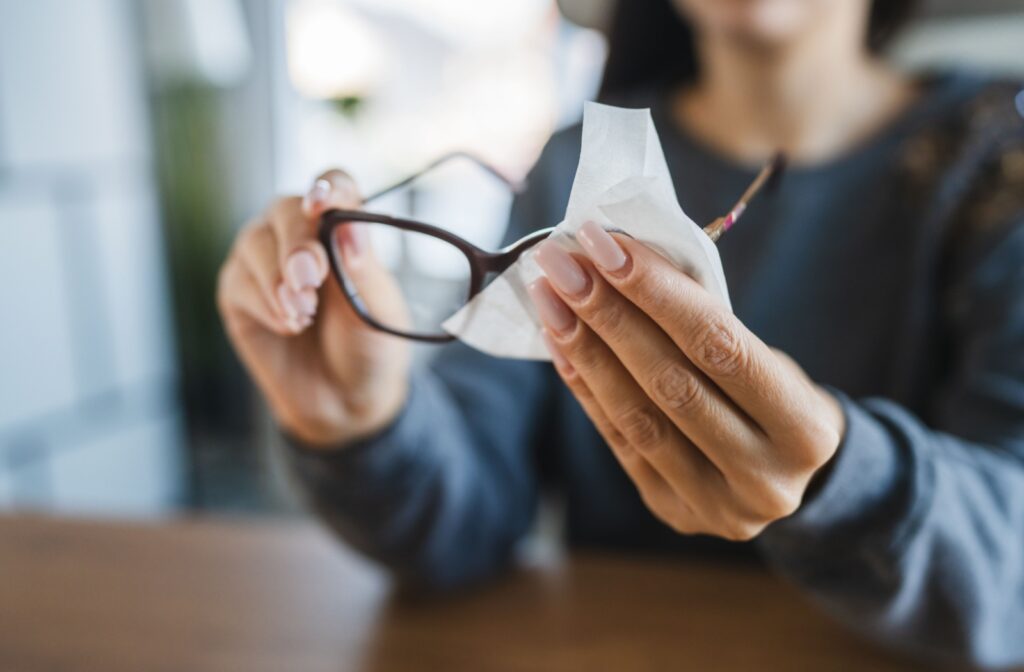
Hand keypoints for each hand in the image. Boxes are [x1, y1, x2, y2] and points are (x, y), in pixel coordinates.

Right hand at [217, 170, 410, 446]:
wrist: (346, 398)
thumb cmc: (369, 345)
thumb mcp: (376, 305)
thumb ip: (357, 262)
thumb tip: (342, 219)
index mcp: (341, 227)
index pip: (333, 185)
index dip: (326, 187)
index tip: (322, 205)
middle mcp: (298, 235)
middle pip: (285, 209)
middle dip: (296, 244)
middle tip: (310, 279)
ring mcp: (264, 261)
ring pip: (254, 242)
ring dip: (279, 280)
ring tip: (305, 316)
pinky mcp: (239, 293)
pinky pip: (239, 281)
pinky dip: (264, 304)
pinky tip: (289, 326)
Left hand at [528, 222, 844, 540]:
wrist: (789, 477)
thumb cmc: (773, 396)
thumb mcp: (768, 359)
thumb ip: (707, 323)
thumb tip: (618, 259)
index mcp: (803, 427)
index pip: (718, 344)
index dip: (656, 291)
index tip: (605, 243)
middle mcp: (763, 477)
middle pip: (669, 382)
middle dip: (608, 314)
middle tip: (561, 263)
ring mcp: (714, 504)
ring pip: (635, 416)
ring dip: (584, 349)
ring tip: (549, 298)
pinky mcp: (671, 511)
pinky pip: (618, 441)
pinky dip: (585, 387)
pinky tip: (559, 343)